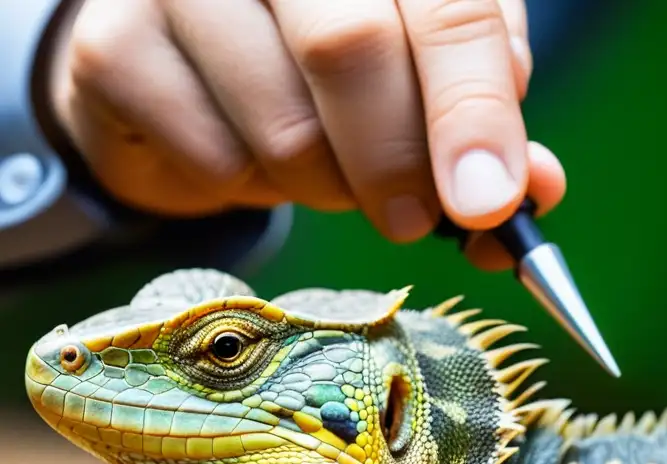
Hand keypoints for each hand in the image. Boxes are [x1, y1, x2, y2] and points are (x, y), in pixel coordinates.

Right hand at [44, 0, 564, 263]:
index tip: (489, 201)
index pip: (447, 5)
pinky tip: (249, 153)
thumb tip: (533, 189)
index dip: (472, 109)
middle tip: (413, 218)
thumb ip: (481, 118)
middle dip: (396, 162)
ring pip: (284, 126)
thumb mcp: (423, 74)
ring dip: (326, 186)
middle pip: (352, 51)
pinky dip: (252, 188)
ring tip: (325, 169)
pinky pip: (215, 159)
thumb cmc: (323, 60)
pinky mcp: (113, 44)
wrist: (188, 57)